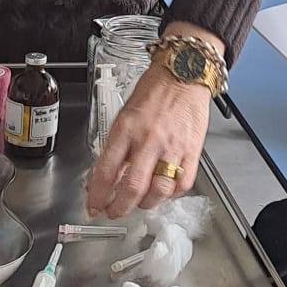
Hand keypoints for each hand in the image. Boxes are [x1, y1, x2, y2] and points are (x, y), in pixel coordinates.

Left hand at [87, 62, 210, 219]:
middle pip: (132, 187)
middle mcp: (148, 139)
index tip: (94, 206)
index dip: (97, 195)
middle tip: (114, 212)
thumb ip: (115, 145)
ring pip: (158, 190)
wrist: (184, 73)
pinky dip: (171, 194)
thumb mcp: (124, 114)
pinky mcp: (192, 150)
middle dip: (119, 208)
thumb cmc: (154, 91)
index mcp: (126, 129)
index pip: (106, 170)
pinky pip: (182, 183)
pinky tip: (163, 191)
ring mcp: (172, 146)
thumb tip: (104, 175)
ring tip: (139, 204)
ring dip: (145, 204)